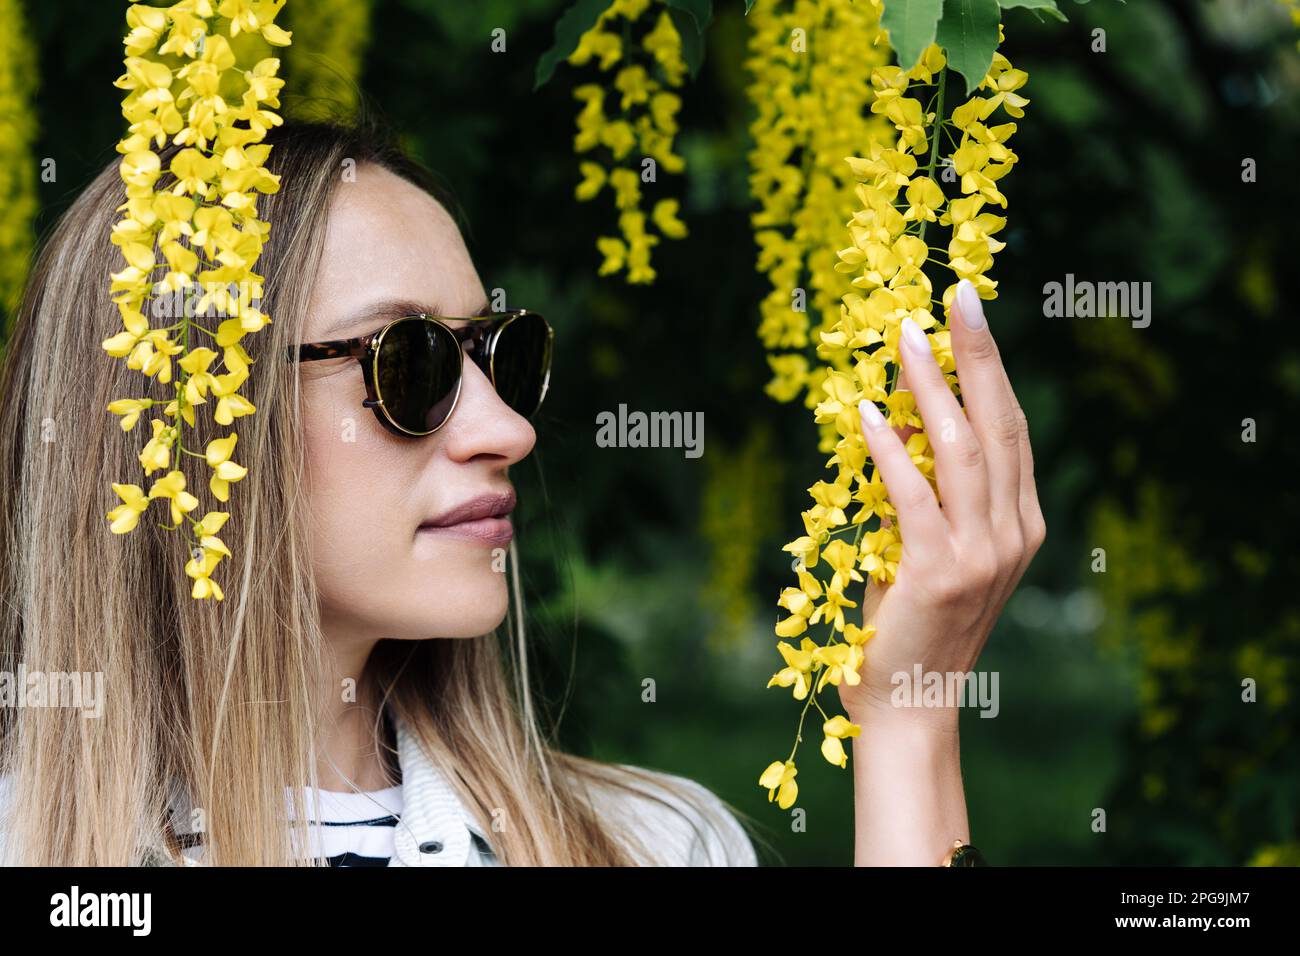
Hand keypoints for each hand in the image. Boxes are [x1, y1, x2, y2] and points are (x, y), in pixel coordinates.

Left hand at [837, 278, 1045, 728]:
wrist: (908, 705)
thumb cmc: (912, 625)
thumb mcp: (936, 551)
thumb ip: (934, 497)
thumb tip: (898, 423)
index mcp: (1021, 525)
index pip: (1011, 430)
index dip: (992, 369)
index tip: (971, 314)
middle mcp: (1011, 535)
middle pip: (999, 424)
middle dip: (979, 355)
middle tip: (958, 295)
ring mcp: (980, 556)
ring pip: (961, 449)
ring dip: (932, 386)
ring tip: (907, 337)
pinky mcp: (937, 574)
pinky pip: (911, 496)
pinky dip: (890, 449)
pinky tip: (869, 413)